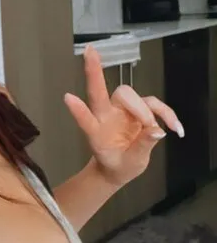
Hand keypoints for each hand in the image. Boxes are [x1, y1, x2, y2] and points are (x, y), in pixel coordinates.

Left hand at [64, 45, 183, 187]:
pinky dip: (165, 113)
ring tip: (156, 131)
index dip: (78, 110)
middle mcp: (105, 116)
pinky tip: (175, 128)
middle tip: (132, 109)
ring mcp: (121, 110)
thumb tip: (156, 130)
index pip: (85, 119)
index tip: (67, 98)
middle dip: (95, 75)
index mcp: (96, 132)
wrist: (118, 167)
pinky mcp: (138, 109)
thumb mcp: (130, 164)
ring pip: (129, 95)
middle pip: (101, 92)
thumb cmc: (118, 165)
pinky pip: (152, 103)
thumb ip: (141, 147)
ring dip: (145, 111)